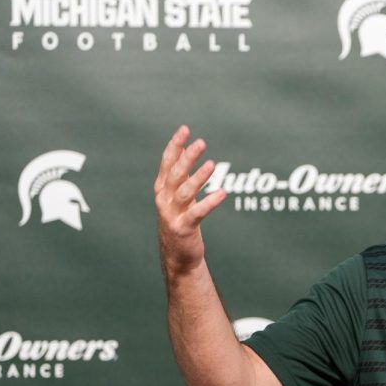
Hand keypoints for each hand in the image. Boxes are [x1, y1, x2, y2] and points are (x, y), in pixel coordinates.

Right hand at [154, 125, 226, 277]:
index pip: (167, 162)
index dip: (175, 146)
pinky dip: (210, 202)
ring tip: (212, 164)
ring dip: (198, 177)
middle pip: (175, 174)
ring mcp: (171, 214)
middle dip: (187, 157)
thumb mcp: (178, 196)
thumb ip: (180, 175)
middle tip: (201, 143)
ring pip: (185, 192)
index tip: (185, 129)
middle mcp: (163, 199)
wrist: (178, 256)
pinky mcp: (183, 228)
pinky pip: (197, 213)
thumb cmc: (180, 221)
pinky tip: (223, 193)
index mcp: (162, 188)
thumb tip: (187, 150)